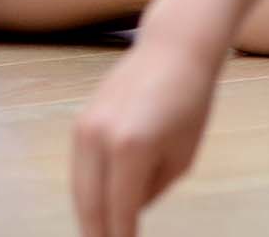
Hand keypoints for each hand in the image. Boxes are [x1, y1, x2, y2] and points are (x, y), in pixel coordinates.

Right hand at [72, 39, 223, 236]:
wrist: (172, 50)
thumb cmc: (190, 103)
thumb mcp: (181, 158)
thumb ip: (150, 190)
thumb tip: (129, 208)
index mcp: (130, 150)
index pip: (119, 212)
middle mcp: (99, 139)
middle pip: (89, 205)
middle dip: (97, 234)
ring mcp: (84, 127)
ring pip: (78, 187)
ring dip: (87, 215)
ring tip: (99, 235)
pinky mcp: (80, 120)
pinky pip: (78, 167)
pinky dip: (86, 190)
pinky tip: (96, 206)